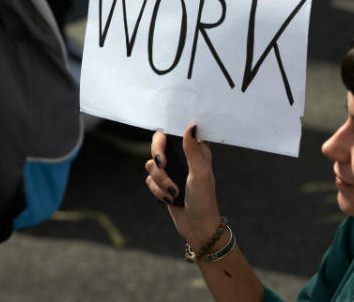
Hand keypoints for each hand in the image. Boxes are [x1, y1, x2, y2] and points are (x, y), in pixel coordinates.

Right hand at [145, 125, 221, 245]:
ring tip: (174, 192)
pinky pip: (149, 181)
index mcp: (195, 150)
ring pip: (152, 165)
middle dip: (158, 156)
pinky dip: (157, 191)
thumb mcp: (200, 174)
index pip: (175, 131)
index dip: (166, 136)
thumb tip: (191, 126)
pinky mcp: (162, 183)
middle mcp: (182, 156)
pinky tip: (170, 199)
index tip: (168, 145)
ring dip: (160, 180)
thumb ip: (193, 150)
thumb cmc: (204, 199)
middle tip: (163, 165)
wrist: (197, 226)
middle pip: (158, 143)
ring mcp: (172, 170)